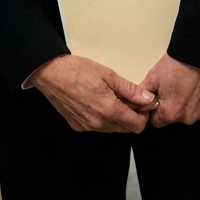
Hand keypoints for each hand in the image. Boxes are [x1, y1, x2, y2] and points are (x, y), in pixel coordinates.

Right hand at [29, 54, 157, 133]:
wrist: (50, 73)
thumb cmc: (78, 70)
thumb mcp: (108, 74)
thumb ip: (130, 89)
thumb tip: (149, 99)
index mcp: (110, 111)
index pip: (137, 126)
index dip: (143, 115)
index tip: (141, 102)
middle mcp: (99, 124)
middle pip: (126, 129)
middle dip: (131, 116)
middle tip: (126, 97)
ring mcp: (87, 127)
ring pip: (111, 128)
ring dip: (116, 117)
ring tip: (109, 96)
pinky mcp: (77, 126)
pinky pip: (97, 127)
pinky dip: (101, 118)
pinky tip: (94, 101)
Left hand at [139, 54, 199, 127]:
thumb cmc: (177, 64)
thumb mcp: (154, 75)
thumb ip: (144, 92)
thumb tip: (137, 102)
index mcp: (170, 113)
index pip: (157, 121)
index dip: (155, 110)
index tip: (159, 98)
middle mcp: (188, 118)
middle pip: (175, 117)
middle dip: (173, 106)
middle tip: (174, 87)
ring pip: (191, 113)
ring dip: (189, 104)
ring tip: (188, 85)